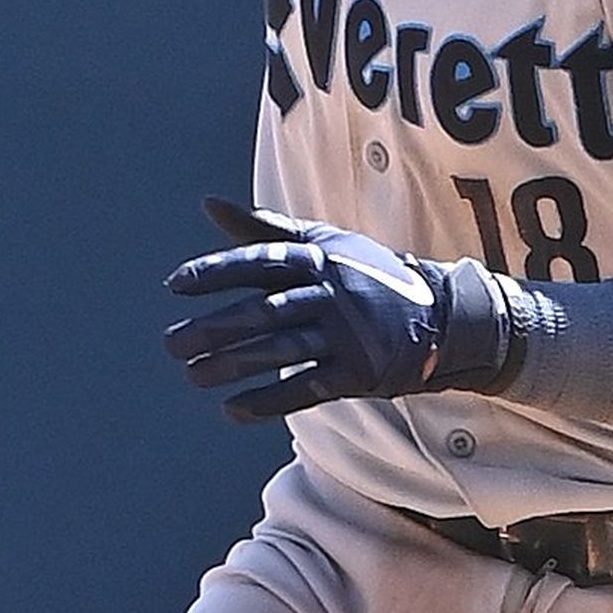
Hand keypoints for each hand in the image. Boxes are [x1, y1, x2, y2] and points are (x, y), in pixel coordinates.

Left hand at [163, 198, 509, 422]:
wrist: (440, 314)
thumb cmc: (366, 274)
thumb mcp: (324, 242)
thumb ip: (265, 228)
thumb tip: (208, 203)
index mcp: (319, 257)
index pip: (259, 261)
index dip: (215, 272)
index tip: (174, 285)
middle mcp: (331, 292)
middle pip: (263, 311)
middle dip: (214, 328)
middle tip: (171, 343)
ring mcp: (348, 333)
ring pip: (281, 351)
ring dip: (232, 366)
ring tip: (193, 375)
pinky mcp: (360, 371)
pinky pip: (307, 388)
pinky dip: (268, 401)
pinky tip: (233, 408)